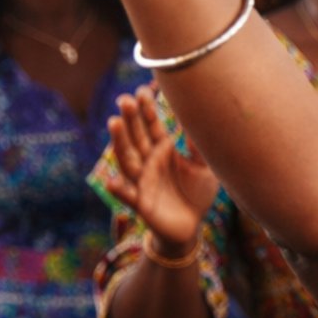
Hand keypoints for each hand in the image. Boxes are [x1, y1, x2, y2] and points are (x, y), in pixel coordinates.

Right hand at [101, 86, 220, 248]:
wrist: (190, 226)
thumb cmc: (196, 194)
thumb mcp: (206, 167)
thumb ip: (202, 146)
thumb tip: (206, 119)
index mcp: (163, 150)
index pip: (152, 126)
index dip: (146, 110)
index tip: (142, 91)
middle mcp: (149, 162)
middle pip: (136, 137)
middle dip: (130, 118)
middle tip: (125, 99)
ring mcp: (142, 181)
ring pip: (127, 159)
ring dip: (119, 142)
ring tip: (113, 122)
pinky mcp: (141, 203)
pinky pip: (128, 196)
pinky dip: (119, 189)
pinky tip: (111, 181)